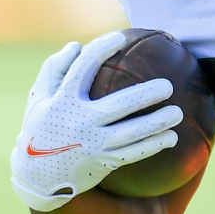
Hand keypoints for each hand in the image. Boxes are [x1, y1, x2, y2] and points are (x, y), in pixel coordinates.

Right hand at [10, 32, 182, 210]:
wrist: (36, 175)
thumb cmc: (41, 127)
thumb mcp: (39, 97)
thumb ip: (54, 69)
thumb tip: (77, 45)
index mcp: (63, 101)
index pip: (83, 70)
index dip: (101, 50)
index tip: (120, 38)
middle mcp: (79, 122)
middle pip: (117, 106)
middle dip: (145, 96)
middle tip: (168, 86)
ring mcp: (92, 145)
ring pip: (130, 134)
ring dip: (156, 124)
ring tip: (178, 114)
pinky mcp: (101, 162)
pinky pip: (132, 154)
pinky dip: (152, 146)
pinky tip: (172, 138)